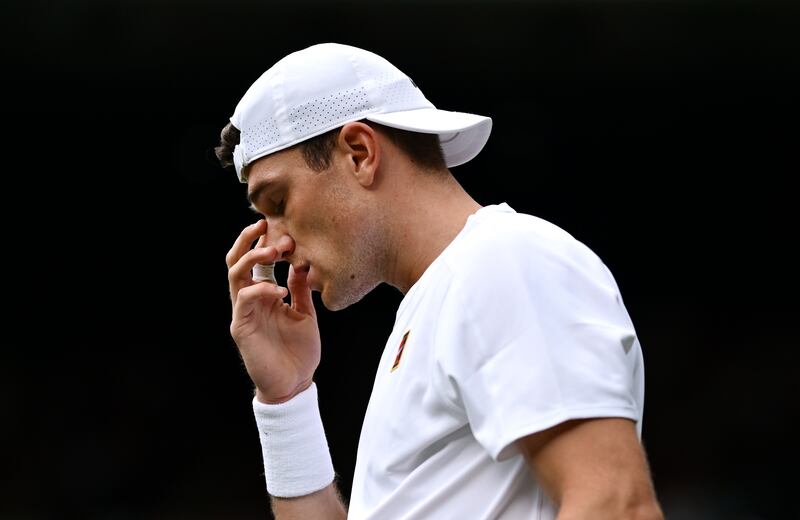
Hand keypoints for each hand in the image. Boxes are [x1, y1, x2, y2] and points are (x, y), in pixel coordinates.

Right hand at [226, 220, 320, 402]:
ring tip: (275, 252)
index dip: (265, 242)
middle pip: (236, 260)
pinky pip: (243, 300)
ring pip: (235, 274)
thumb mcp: (305, 313)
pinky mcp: (241, 327)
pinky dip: (260, 290)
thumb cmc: (300, 351)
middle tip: (266, 225)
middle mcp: (250, 300)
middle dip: (248, 239)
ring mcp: (243, 312)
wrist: (295, 383)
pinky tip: (280, 291)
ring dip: (252, 257)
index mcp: (264, 295)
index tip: (286, 231)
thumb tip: (300, 263)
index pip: (257, 261)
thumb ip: (300, 289)